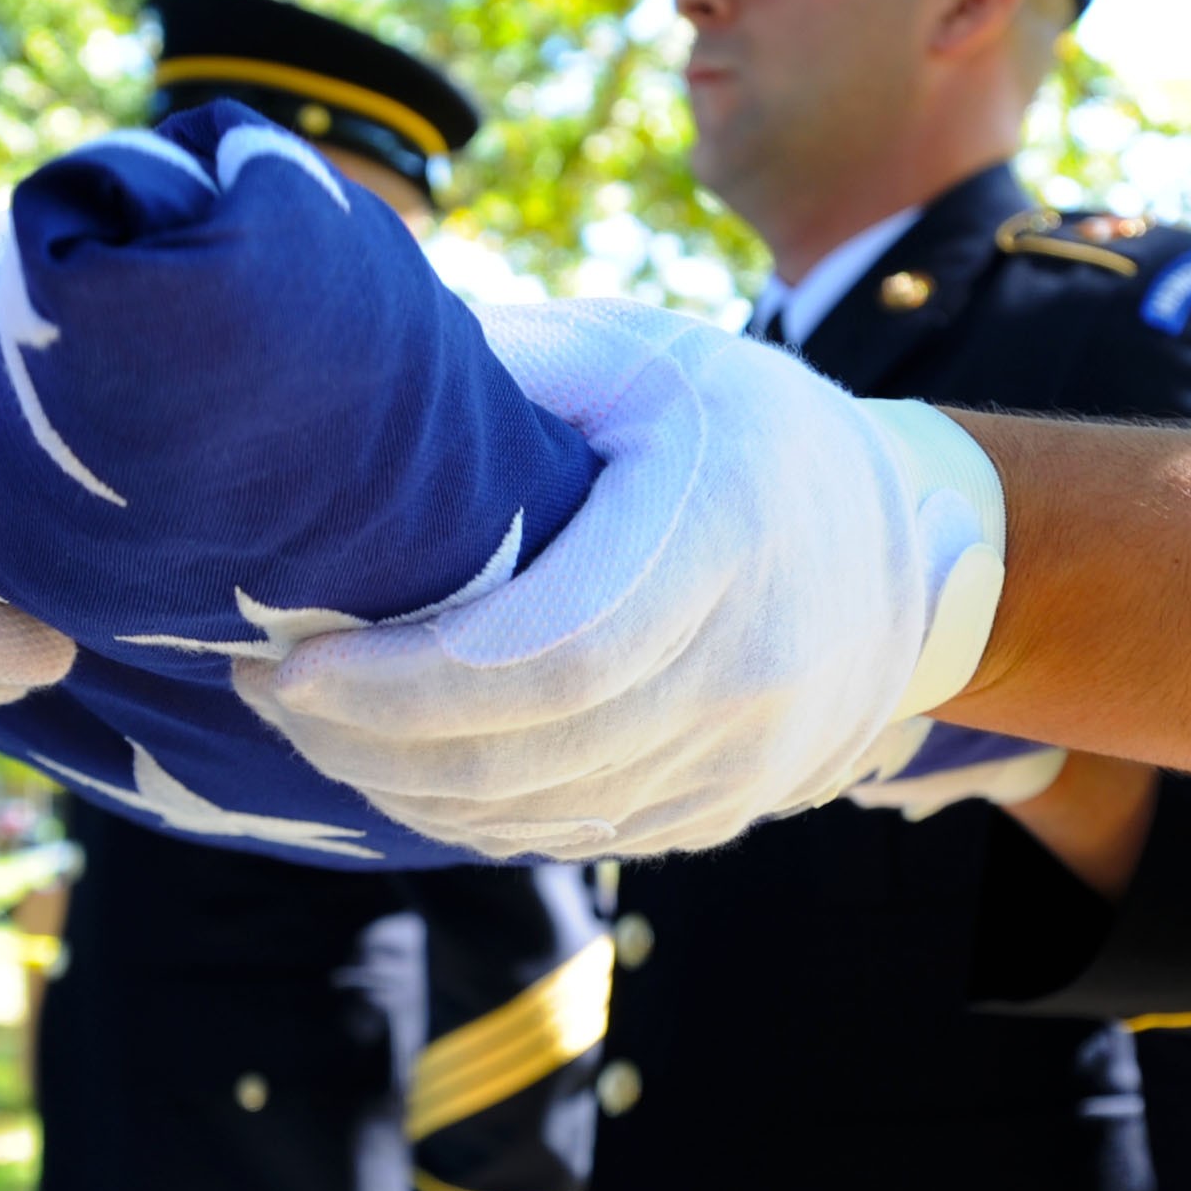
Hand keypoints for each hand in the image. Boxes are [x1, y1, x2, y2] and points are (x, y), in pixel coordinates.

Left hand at [252, 299, 1007, 860]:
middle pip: (526, 754)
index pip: (545, 652)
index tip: (289, 662)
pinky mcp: (730, 811)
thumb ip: (507, 363)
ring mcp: (748, 756)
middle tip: (267, 694)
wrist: (924, 541)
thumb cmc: (740, 424)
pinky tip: (400, 768)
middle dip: (368, 742)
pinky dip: (473, 818)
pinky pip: (578, 837)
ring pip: (541, 815)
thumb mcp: (639, 352)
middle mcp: (751, 660)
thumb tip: (333, 353)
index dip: (404, 682)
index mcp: (724, 525)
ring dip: (401, 789)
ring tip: (312, 728)